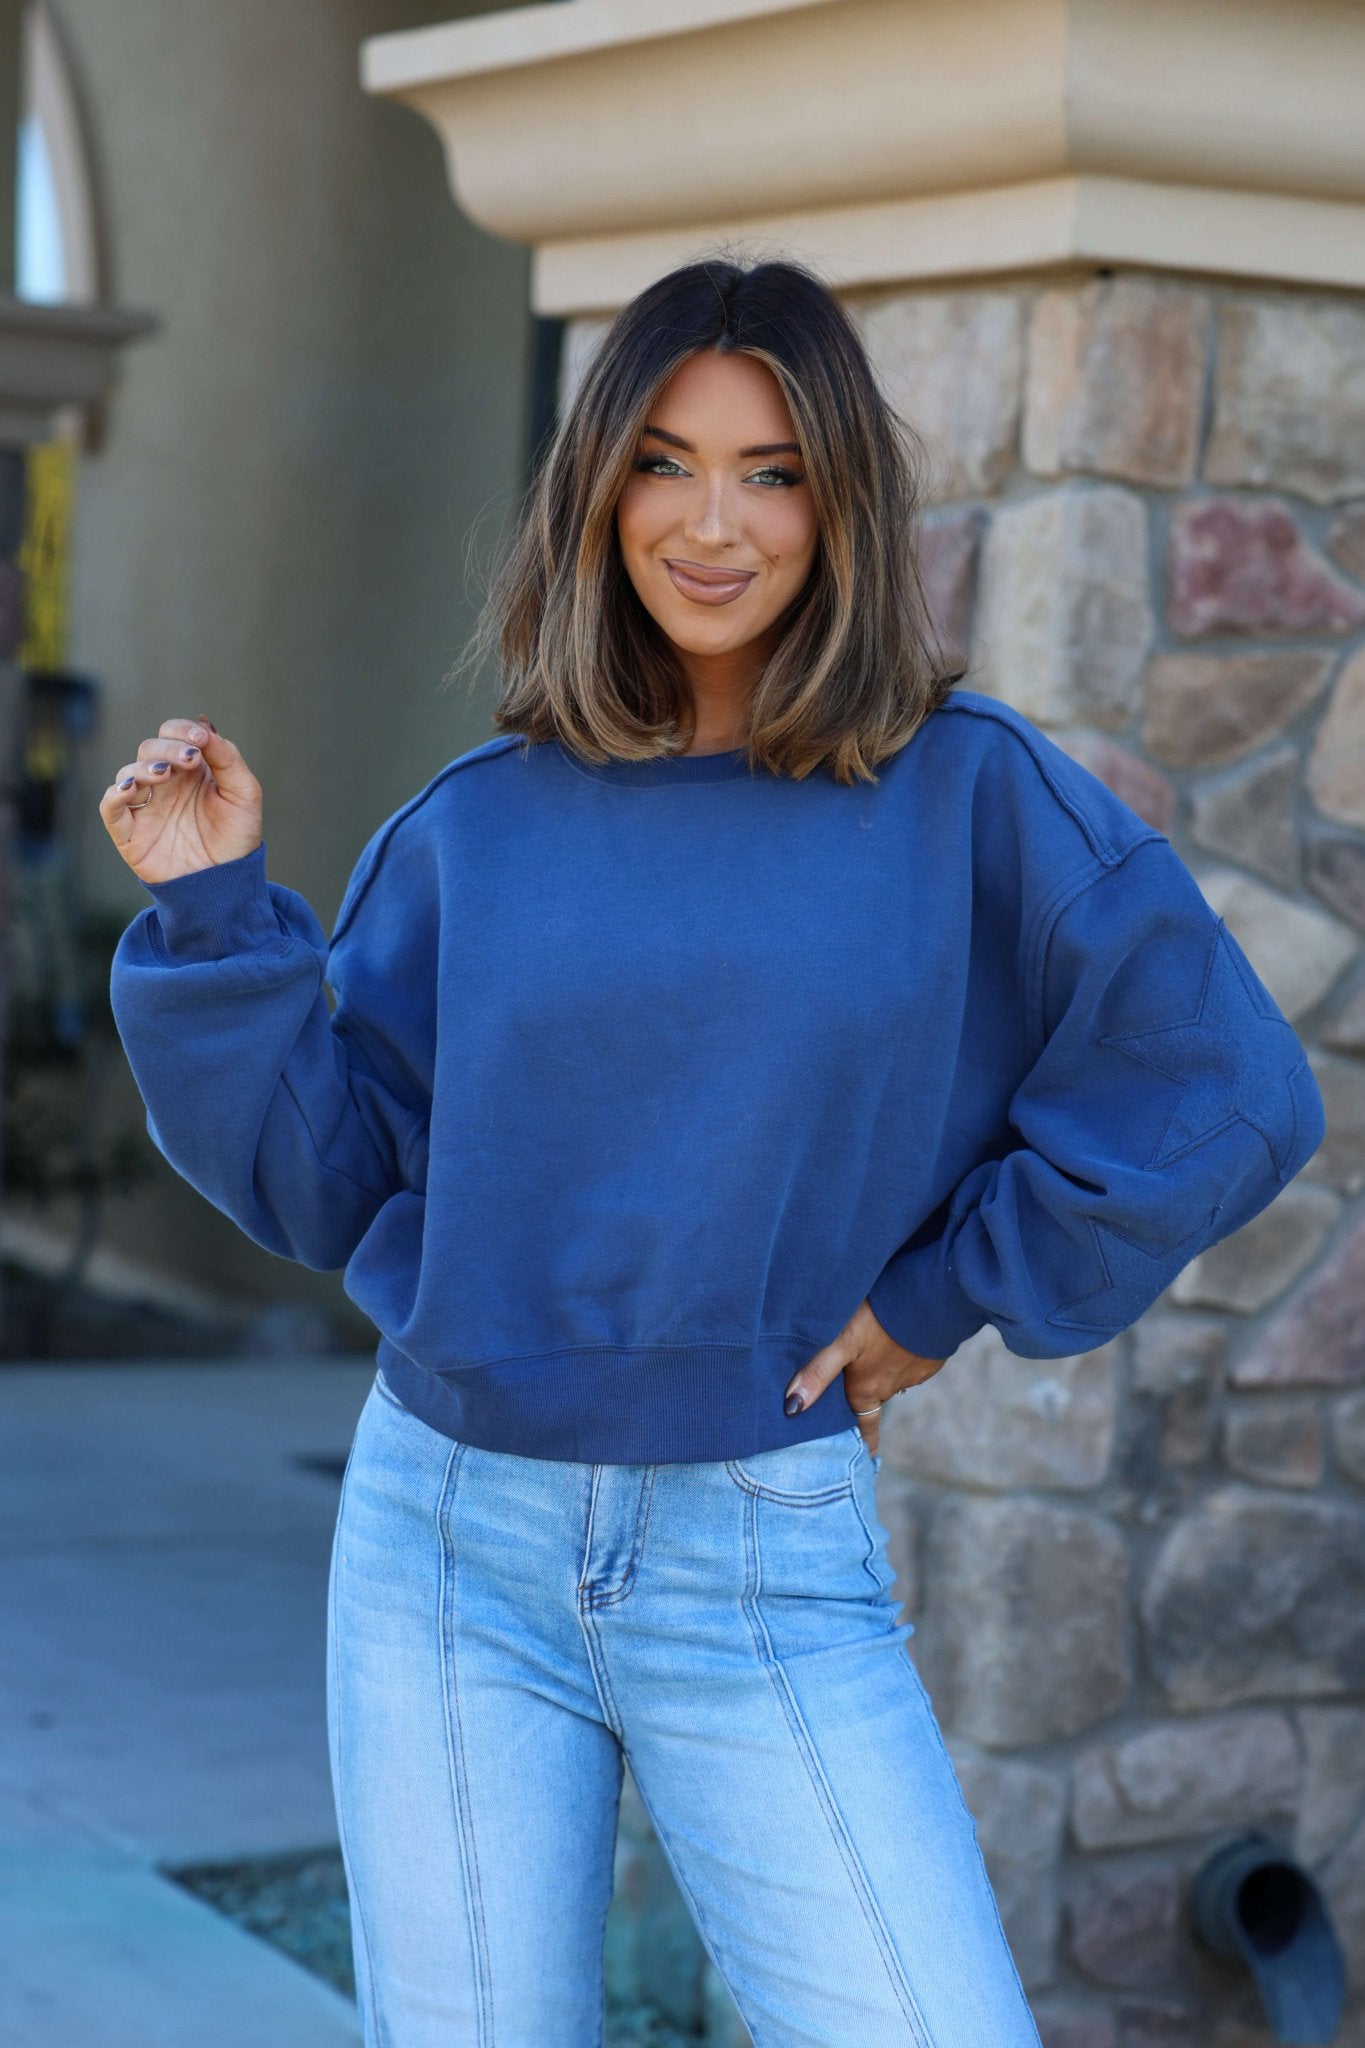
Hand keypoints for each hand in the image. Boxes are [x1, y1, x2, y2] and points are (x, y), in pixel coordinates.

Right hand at [99, 717, 262, 884]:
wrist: (228, 882)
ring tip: (164, 775)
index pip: (173, 735)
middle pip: (149, 749)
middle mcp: (165, 785)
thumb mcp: (244, 793)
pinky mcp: (130, 833)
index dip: (182, 731)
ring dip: (144, 767)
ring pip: (128, 773)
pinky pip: (110, 808)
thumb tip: (204, 728)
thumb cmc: (237, 837)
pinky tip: (132, 789)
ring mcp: (146, 807)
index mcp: (191, 770)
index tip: (200, 741)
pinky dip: (115, 794)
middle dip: (168, 748)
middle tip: (190, 760)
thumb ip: (228, 758)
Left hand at [783, 1299, 946, 1456]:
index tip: (865, 1460)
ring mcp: (914, 1373)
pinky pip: (910, 1362)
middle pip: (873, 1400)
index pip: (864, 1427)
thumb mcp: (842, 1342)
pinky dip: (901, 1356)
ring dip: (882, 1373)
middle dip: (864, 1401)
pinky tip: (895, 1339)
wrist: (932, 1299)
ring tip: (873, 1359)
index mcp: (867, 1390)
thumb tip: (791, 1408)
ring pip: (891, 1379)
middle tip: (855, 1398)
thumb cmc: (881, 1320)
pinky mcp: (929, 1356)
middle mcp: (891, 1388)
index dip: (863, 1443)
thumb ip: (818, 1372)